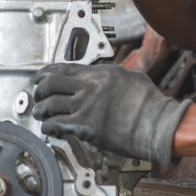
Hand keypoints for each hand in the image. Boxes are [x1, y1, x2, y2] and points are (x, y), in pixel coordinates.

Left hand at [32, 63, 191, 166]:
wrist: (158, 125)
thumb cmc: (150, 105)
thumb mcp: (131, 78)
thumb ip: (113, 75)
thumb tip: (104, 75)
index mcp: (100, 74)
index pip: (65, 68)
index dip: (47, 72)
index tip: (40, 76)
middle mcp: (90, 88)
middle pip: (52, 83)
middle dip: (40, 89)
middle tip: (37, 93)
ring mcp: (86, 107)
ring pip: (50, 104)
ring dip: (41, 109)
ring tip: (40, 112)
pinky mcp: (86, 127)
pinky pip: (57, 124)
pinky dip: (49, 126)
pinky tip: (49, 128)